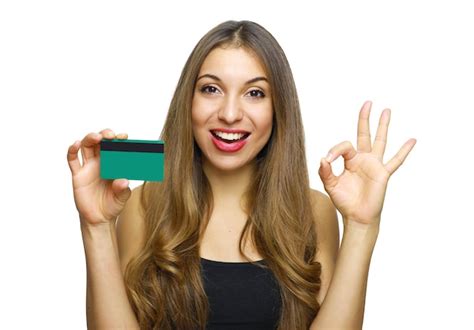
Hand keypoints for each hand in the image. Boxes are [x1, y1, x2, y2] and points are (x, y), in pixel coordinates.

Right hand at [67, 129, 131, 226]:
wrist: (99, 219)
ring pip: (86, 146)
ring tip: (96, 137)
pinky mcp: (78, 175)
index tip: (123, 136)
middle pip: (100, 142)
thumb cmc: (112, 205)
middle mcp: (101, 162)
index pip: (115, 147)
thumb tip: (123, 181)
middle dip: (104, 135)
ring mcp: (88, 167)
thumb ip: (123, 190)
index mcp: (114, 164)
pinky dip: (72, 150)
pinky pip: (73, 160)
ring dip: (90, 138)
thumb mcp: (122, 198)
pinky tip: (76, 144)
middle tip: (110, 135)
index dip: (118, 140)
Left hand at [318, 101, 415, 226]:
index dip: (335, 150)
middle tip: (368, 103)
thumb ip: (325, 172)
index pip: (344, 146)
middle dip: (365, 118)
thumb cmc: (344, 201)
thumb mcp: (330, 185)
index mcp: (349, 160)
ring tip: (387, 110)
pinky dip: (404, 151)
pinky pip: (396, 161)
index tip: (328, 160)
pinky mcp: (383, 174)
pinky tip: (412, 140)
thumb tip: (322, 158)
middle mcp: (363, 159)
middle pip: (364, 134)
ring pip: (380, 141)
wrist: (357, 217)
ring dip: (383, 126)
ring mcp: (374, 165)